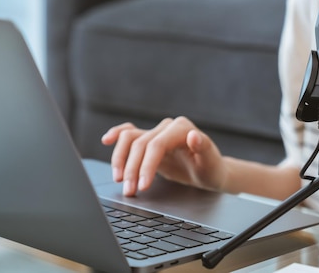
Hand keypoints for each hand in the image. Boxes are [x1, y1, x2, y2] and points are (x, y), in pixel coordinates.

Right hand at [101, 117, 226, 195]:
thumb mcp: (211, 163)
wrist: (210, 171)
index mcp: (182, 128)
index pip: (156, 145)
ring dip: (121, 159)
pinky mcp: (150, 141)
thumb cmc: (211, 168)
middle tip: (130, 192)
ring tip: (119, 180)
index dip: (146, 165)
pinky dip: (117, 135)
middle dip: (132, 169)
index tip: (142, 186)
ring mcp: (157, 132)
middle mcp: (168, 127)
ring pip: (130, 139)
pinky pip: (129, 134)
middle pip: (140, 144)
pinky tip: (107, 140)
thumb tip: (193, 135)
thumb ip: (204, 147)